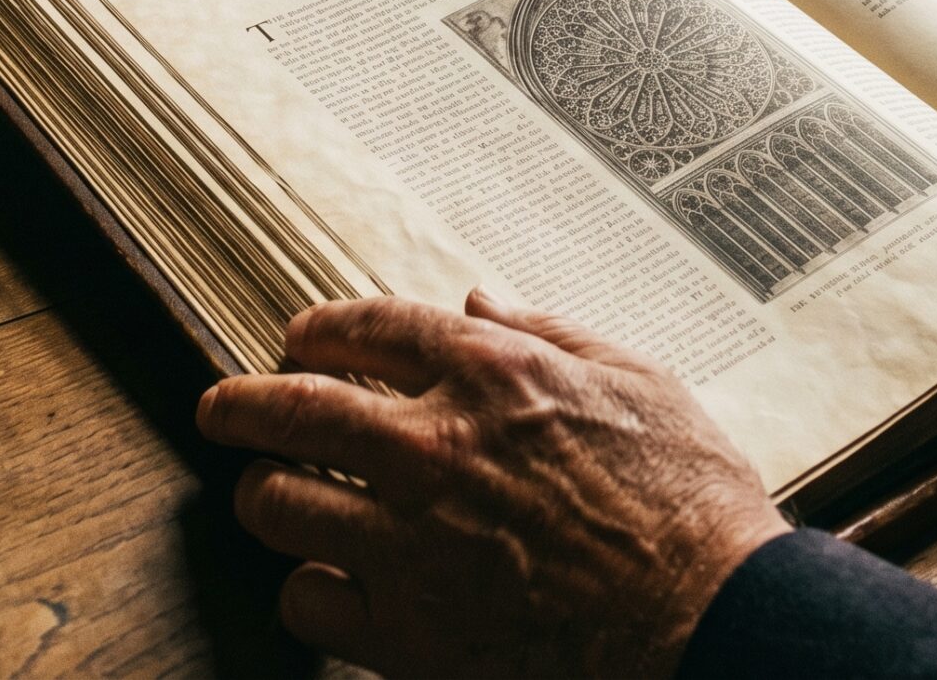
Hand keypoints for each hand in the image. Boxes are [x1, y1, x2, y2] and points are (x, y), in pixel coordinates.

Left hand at [196, 290, 790, 677]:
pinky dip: (309, 592)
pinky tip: (330, 587)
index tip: (297, 340)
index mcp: (492, 374)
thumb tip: (479, 302)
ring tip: (274, 499)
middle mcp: (434, 447)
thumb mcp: (640, 382)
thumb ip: (550, 334)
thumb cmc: (692, 506)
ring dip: (268, 497)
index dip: (316, 330)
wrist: (714, 621)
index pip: (366, 328)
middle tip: (222, 411)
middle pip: (290, 408)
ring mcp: (411, 543)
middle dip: (240, 405)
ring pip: (278, 505)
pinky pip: (307, 603)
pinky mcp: (407, 634)